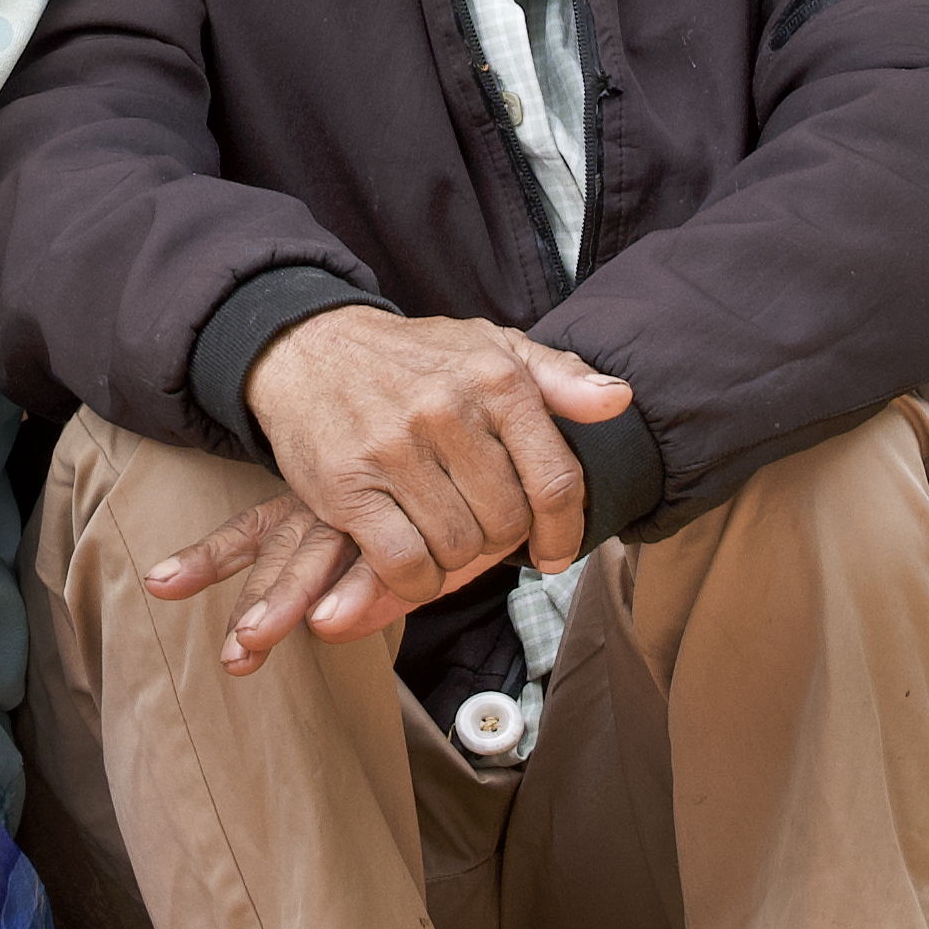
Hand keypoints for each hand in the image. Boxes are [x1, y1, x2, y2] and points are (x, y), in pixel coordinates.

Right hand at [146, 308, 631, 673]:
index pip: (556, 482)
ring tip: (443, 538)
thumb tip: (619, 401)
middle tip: (479, 531)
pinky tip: (413, 564)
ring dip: (456, 560)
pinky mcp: (348, 486)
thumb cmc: (413, 359)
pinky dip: (416, 581)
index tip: (553, 552)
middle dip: (499, 540)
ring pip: (458, 547)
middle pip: (507, 523)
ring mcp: (394, 449)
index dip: (565, 531)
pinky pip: (404, 564)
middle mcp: (447, 411)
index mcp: (495, 379)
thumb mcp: (490, 346)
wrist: (309, 350)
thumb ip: (560, 377)